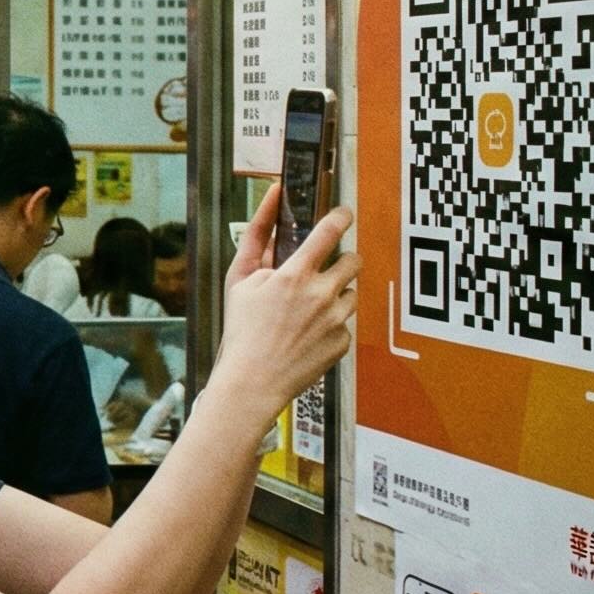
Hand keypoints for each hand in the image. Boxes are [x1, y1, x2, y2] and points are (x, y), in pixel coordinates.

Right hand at [212, 190, 358, 414]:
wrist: (253, 380)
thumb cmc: (241, 332)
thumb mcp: (239, 283)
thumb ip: (256, 248)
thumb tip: (271, 224)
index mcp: (295, 275)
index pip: (328, 232)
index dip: (340, 217)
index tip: (343, 213)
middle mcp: (322, 294)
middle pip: (354, 261)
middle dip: (343, 261)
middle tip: (327, 270)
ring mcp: (336, 319)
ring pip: (352, 293)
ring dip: (337, 295)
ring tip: (311, 310)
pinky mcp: (343, 342)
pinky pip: (345, 324)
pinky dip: (331, 326)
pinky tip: (309, 336)